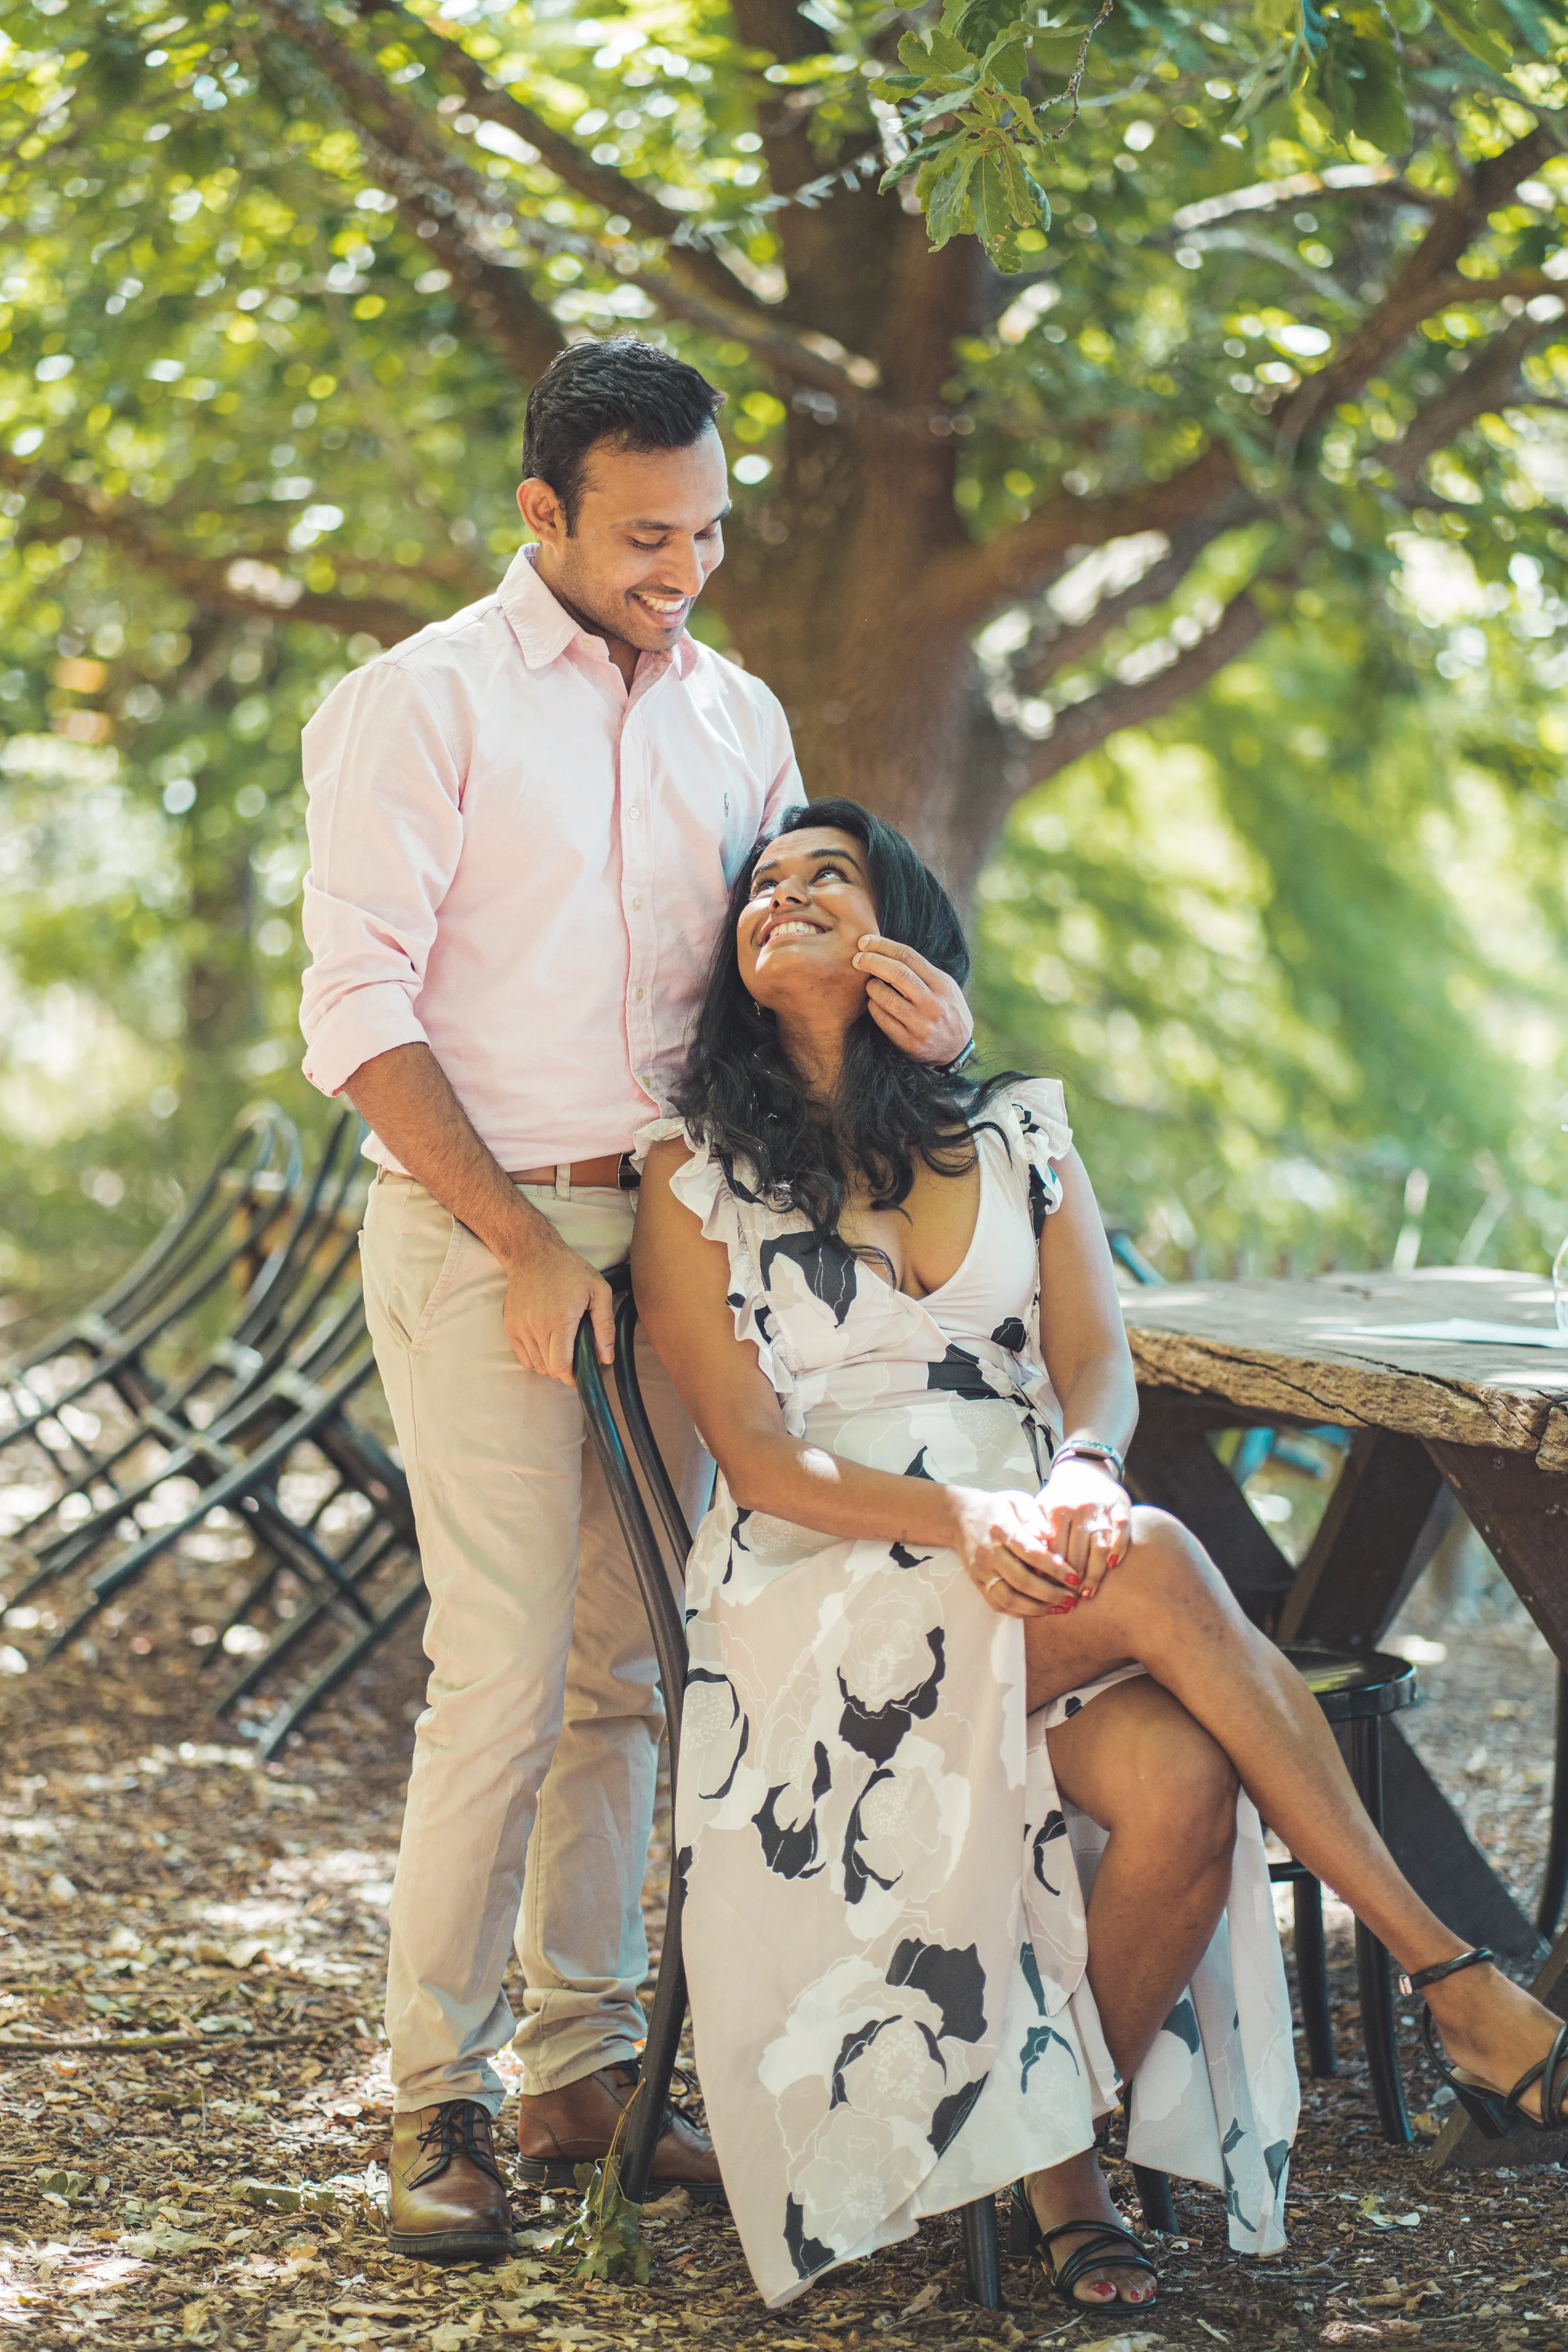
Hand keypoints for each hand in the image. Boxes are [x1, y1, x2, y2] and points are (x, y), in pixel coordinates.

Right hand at [501, 1223, 614, 1385]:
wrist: (532, 1254)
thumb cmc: (570, 1271)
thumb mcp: (599, 1291)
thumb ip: (605, 1327)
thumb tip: (606, 1359)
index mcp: (560, 1320)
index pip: (561, 1366)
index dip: (572, 1377)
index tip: (581, 1374)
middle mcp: (536, 1327)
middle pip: (549, 1369)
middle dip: (564, 1370)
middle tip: (576, 1358)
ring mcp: (520, 1328)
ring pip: (536, 1365)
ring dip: (550, 1364)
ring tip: (561, 1349)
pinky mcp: (510, 1327)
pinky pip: (522, 1357)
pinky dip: (535, 1358)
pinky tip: (547, 1345)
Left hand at [854, 935, 973, 1064]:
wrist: (958, 1049)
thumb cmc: (946, 1010)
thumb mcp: (944, 987)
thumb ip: (922, 972)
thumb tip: (885, 950)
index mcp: (942, 984)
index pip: (908, 956)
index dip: (883, 945)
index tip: (864, 941)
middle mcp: (933, 1004)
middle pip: (897, 973)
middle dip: (872, 961)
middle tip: (857, 959)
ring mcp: (921, 1025)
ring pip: (886, 998)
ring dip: (871, 987)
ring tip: (869, 985)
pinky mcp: (909, 1043)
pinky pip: (882, 1020)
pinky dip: (873, 1007)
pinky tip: (873, 1003)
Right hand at [950, 1486, 1080, 1618]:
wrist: (960, 1517)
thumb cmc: (996, 1507)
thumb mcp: (1016, 1500)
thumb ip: (1034, 1516)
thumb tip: (1050, 1535)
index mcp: (1001, 1529)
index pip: (1030, 1552)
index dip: (1054, 1567)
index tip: (1075, 1577)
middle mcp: (989, 1552)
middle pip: (1021, 1580)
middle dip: (1050, 1594)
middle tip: (1072, 1600)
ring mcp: (981, 1570)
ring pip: (1008, 1598)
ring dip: (1036, 1608)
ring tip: (1059, 1608)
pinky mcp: (977, 1582)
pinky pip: (998, 1604)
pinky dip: (1020, 1612)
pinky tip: (1040, 1610)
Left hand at [1037, 1456, 1131, 1599]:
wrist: (1083, 1467)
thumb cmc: (1059, 1496)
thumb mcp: (1041, 1507)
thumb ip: (1036, 1531)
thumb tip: (1031, 1565)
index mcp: (1057, 1509)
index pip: (1055, 1549)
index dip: (1053, 1573)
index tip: (1050, 1591)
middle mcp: (1079, 1508)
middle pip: (1077, 1552)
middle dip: (1073, 1579)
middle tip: (1070, 1600)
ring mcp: (1101, 1507)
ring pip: (1099, 1546)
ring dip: (1094, 1573)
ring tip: (1087, 1593)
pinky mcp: (1121, 1506)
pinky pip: (1121, 1530)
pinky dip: (1119, 1547)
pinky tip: (1113, 1566)